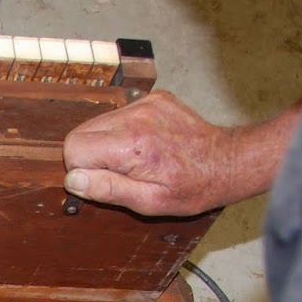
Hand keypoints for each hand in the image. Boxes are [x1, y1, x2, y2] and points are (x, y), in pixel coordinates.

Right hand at [62, 91, 282, 215]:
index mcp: (132, 146)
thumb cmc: (191, 188)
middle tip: (116, 173)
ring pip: (97, 123)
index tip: (100, 182)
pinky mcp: (154, 98)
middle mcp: (136, 117)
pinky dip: (123, 131)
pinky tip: (145, 144)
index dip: (80, 170)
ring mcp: (145, 104)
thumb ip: (108, 189)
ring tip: (133, 160)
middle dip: (89, 156)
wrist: (226, 161)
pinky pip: (119, 115)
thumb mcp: (148, 202)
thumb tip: (74, 179)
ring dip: (106, 144)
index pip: (74, 147)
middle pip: (80, 132)